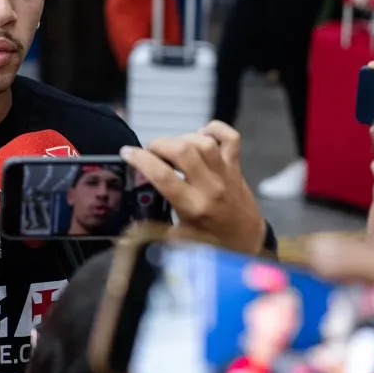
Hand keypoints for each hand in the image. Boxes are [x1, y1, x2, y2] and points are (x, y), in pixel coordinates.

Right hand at [121, 121, 265, 253]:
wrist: (246, 242)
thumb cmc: (211, 242)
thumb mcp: (177, 239)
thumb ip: (154, 228)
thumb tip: (129, 222)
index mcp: (192, 207)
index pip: (162, 175)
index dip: (140, 159)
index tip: (127, 153)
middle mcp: (210, 187)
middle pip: (182, 150)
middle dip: (158, 144)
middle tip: (150, 152)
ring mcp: (225, 174)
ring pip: (203, 141)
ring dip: (182, 139)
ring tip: (172, 149)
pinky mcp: (236, 167)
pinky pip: (229, 137)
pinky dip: (214, 129)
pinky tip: (200, 136)